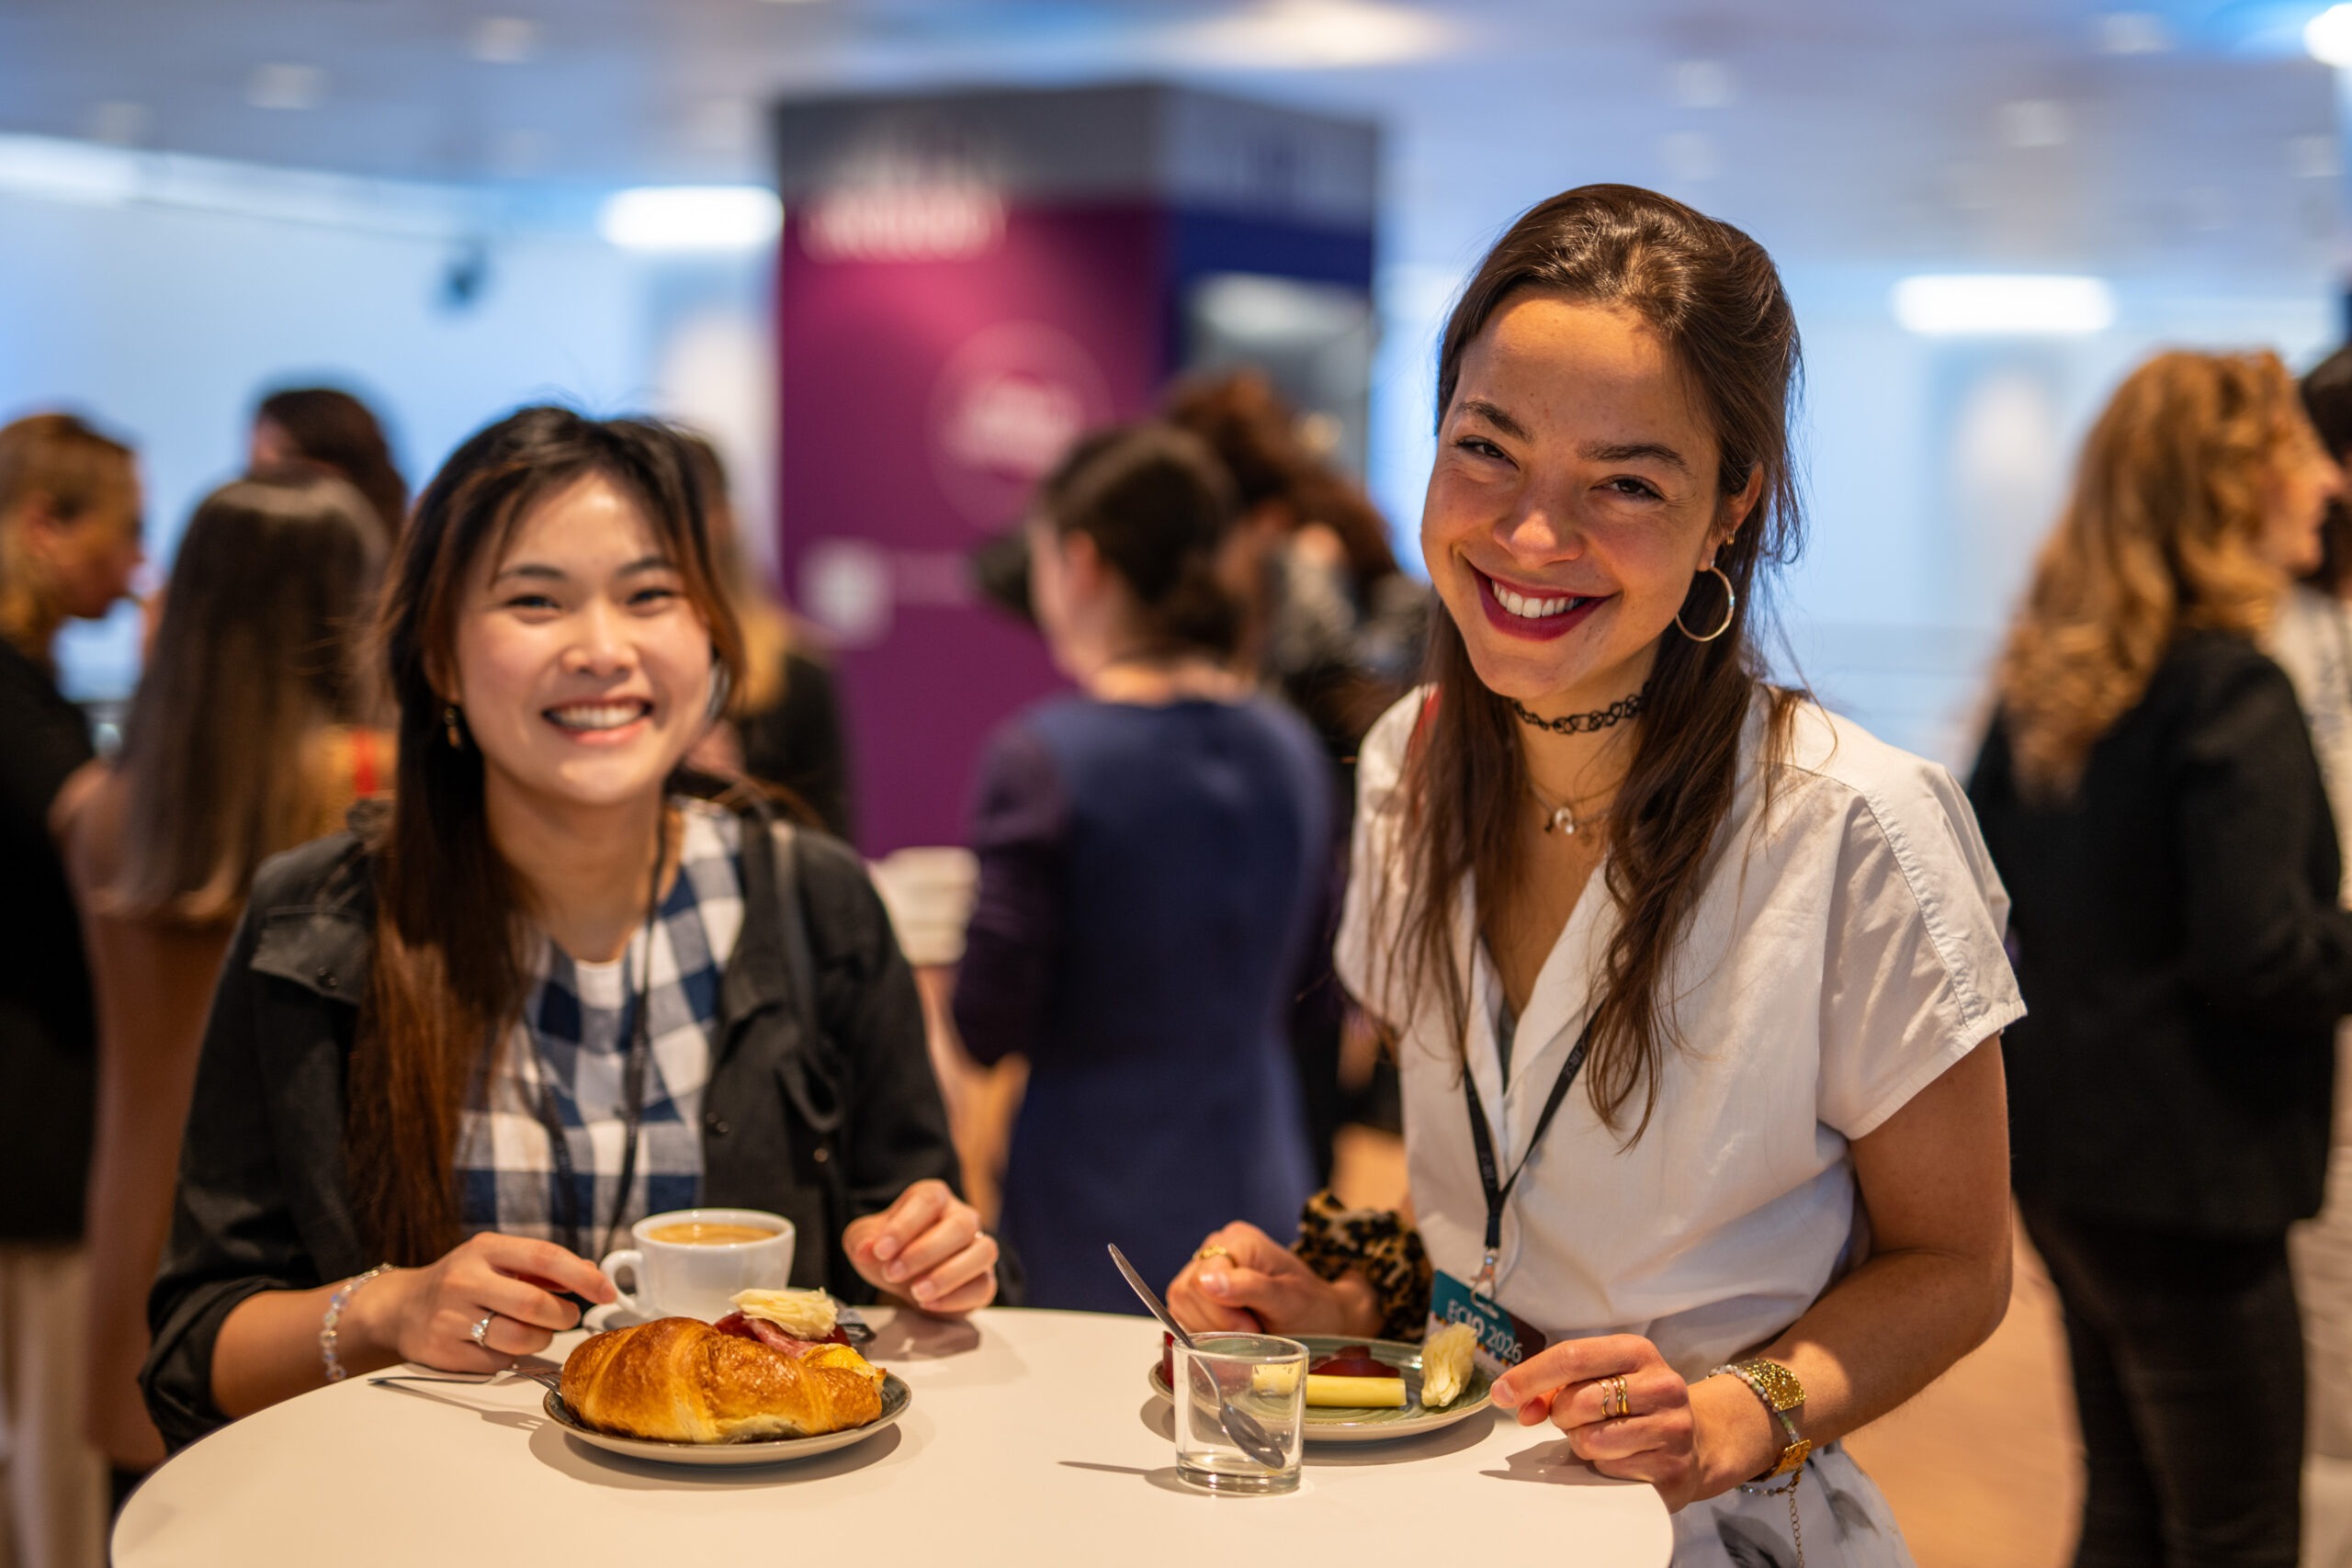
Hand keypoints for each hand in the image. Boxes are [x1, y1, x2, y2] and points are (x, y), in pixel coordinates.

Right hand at [350, 1233, 614, 1372]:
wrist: (401, 1307)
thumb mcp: (496, 1258)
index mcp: (485, 1250)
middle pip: (534, 1304)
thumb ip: (542, 1265)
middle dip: (564, 1316)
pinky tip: (500, 1344)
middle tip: (568, 1318)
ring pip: (519, 1339)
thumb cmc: (462, 1280)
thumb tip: (591, 1272)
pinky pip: (496, 1363)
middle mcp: (465, 1280)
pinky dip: (510, 1357)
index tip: (606, 1292)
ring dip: (541, 1340)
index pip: (544, 1257)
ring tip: (536, 1332)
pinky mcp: (444, 1352)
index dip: (582, 1276)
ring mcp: (451, 1318)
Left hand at [844, 1179, 997, 1314]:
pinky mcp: (984, 1280)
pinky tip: (928, 1304)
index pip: (928, 1201)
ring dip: (949, 1275)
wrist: (904, 1280)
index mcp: (934, 1198)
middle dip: (925, 1252)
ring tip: (916, 1292)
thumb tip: (866, 1249)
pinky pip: (984, 1285)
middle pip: (960, 1226)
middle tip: (892, 1273)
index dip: (904, 1226)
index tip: (881, 1251)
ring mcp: (978, 1247)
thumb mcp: (865, 1240)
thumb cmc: (890, 1251)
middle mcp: (962, 1217)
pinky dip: (956, 1298)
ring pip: (983, 1252)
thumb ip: (863, 1240)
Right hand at [1164, 1223, 1378, 1336]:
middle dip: (1217, 1322)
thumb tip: (1207, 1281)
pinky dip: (1205, 1329)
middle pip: (1186, 1291)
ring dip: (1210, 1328)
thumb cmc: (1310, 1308)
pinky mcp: (1198, 1287)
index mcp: (1239, 1240)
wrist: (1320, 1317)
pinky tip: (1231, 1330)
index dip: (1221, 1314)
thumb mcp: (1288, 1300)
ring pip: (1180, 1303)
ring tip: (1245, 1328)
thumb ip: (1250, 1288)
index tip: (1254, 1327)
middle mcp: (1216, 1246)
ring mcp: (1204, 1265)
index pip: (1200, 1281)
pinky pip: (1182, 1311)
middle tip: (1252, 1329)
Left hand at [1490, 1335, 1771, 1508]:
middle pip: (1578, 1400)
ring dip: (1580, 1442)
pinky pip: (1610, 1468)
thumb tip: (1517, 1402)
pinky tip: (1619, 1455)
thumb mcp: (1601, 1378)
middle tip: (1572, 1418)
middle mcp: (1661, 1384)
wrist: (1696, 1441)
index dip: (1530, 1376)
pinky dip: (1602, 1465)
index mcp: (1637, 1351)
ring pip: (1591, 1439)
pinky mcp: (1672, 1466)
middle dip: (1560, 1415)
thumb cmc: (1633, 1404)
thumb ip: (1554, 1384)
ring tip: (1597, 1435)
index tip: (1501, 1393)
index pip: (1572, 1357)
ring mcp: (1671, 1426)